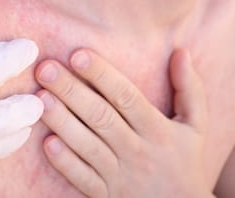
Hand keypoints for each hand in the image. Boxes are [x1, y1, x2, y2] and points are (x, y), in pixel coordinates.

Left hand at [34, 49, 214, 197]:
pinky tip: (46, 142)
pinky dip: (65, 162)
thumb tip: (181, 52)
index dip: (101, 74)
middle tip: (45, 68)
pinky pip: (83, 178)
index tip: (77, 54)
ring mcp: (119, 174)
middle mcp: (137, 150)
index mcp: (156, 129)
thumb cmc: (184, 161)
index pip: (126, 96)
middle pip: (100, 116)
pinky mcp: (105, 194)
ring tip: (40, 98)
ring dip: (62, 121)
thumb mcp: (195, 126)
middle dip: (71, 90)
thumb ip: (189, 89)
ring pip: (87, 146)